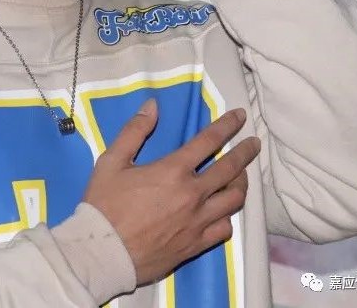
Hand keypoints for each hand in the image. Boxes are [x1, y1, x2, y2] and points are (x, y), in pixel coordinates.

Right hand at [81, 100, 259, 285]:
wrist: (102, 253)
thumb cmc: (104, 204)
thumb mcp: (112, 160)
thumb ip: (134, 130)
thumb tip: (153, 105)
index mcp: (173, 170)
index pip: (209, 141)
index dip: (227, 125)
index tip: (240, 116)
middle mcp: (192, 194)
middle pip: (230, 169)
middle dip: (245, 152)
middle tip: (254, 143)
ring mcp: (197, 222)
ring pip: (234, 200)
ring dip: (241, 184)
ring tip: (241, 176)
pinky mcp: (195, 245)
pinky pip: (224, 229)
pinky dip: (228, 216)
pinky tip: (224, 211)